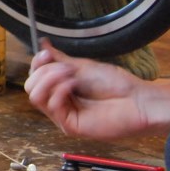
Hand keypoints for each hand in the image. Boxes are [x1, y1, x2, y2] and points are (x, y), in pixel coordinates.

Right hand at [24, 41, 150, 139]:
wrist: (138, 101)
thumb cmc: (117, 85)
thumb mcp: (82, 66)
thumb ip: (59, 59)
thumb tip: (43, 44)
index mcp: (61, 89)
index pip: (35, 77)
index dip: (36, 64)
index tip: (46, 53)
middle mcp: (59, 103)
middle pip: (31, 87)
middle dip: (44, 71)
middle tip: (66, 67)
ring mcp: (63, 116)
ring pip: (36, 97)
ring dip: (50, 79)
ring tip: (71, 75)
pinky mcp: (69, 126)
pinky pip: (52, 106)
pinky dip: (60, 90)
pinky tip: (74, 84)